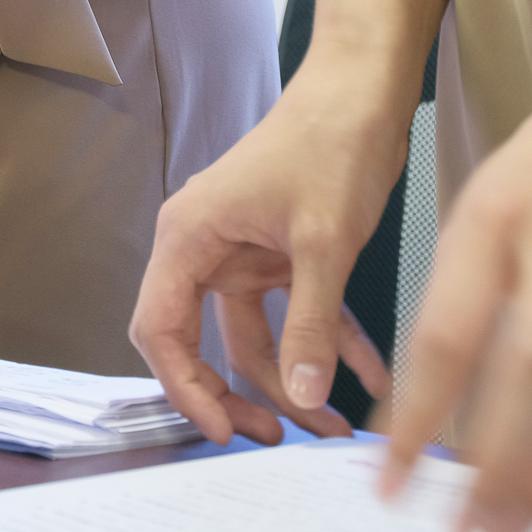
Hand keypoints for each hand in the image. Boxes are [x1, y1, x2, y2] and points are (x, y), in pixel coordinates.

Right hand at [129, 70, 402, 445]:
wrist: (363, 93)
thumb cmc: (328, 146)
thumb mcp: (322, 245)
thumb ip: (309, 327)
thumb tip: (305, 397)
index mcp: (190, 237)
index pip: (159, 329)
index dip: (183, 387)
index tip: (222, 432)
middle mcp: (206, 248)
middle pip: (201, 342)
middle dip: (238, 394)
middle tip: (276, 438)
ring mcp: (243, 253)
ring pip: (254, 338)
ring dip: (294, 381)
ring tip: (335, 426)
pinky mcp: (281, 254)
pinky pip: (297, 316)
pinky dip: (331, 346)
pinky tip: (372, 378)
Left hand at [384, 62, 531, 531]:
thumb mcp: (481, 199)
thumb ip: (457, 286)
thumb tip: (422, 388)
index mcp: (495, 224)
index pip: (443, 336)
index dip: (415, 416)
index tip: (388, 477)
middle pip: (525, 376)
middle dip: (488, 463)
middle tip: (458, 527)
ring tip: (509, 531)